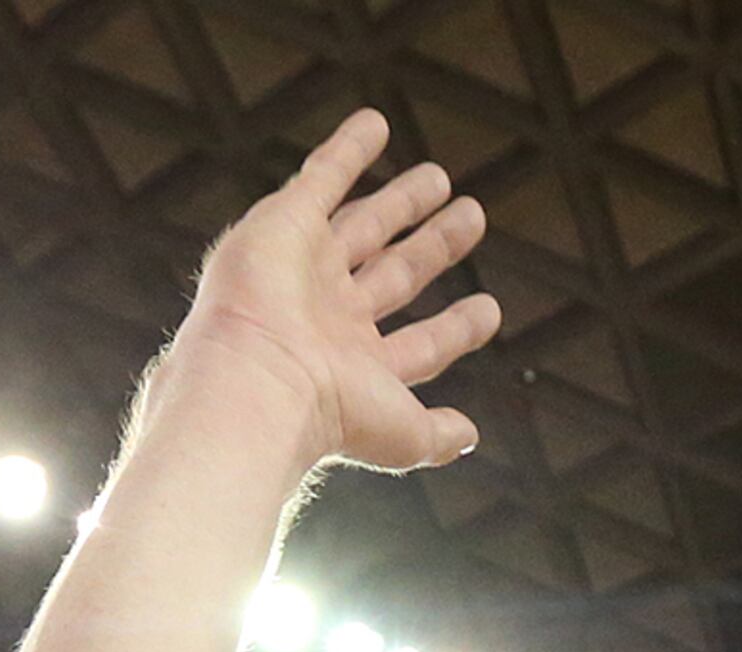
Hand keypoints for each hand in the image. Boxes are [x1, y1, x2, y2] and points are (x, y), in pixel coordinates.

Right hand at [167, 109, 501, 475]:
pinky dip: (347, 151)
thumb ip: (434, 435)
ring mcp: (307, 270)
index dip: (455, 328)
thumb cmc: (324, 416)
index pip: (420, 344)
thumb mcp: (399, 435)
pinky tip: (375, 124)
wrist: (255, 382)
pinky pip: (321, 177)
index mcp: (356, 368)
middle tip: (471, 218)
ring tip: (440, 178)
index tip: (487, 310)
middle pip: (396, 273)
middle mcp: (331, 318)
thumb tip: (468, 437)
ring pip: (365, 225)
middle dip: (434, 247)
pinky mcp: (284, 225)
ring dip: (402, 201)